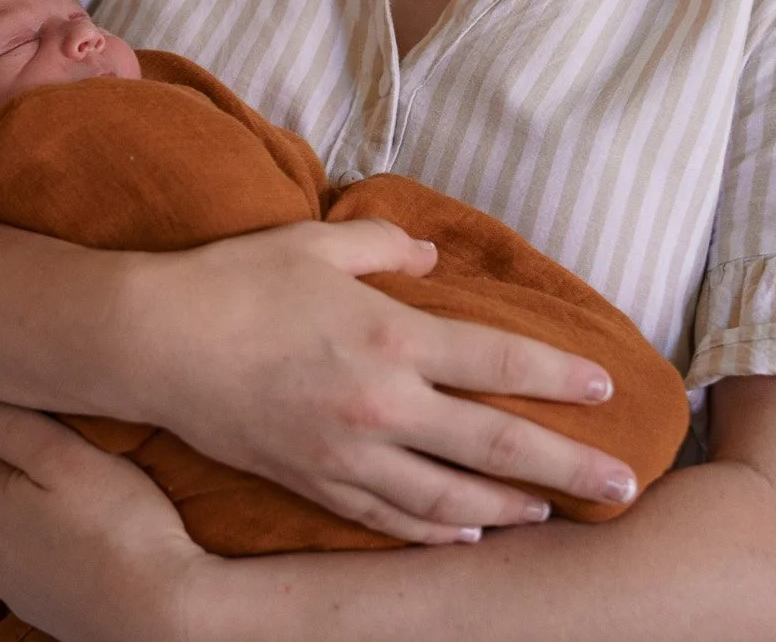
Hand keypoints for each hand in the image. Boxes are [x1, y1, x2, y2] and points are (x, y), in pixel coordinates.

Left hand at [0, 403, 213, 641]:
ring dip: (44, 505)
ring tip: (93, 498)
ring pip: (19, 520)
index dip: (8, 410)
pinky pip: (41, 557)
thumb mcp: (68, 456)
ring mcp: (14, 585)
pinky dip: (60, 543)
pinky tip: (95, 538)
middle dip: (29, 461)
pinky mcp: (42, 607)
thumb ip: (15, 425)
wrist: (163, 615)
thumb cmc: (124, 533)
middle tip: (79, 452)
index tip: (44, 406)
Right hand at [120, 219, 639, 542]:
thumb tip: (430, 252)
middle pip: (496, 445)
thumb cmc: (234, 280)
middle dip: (568, 467)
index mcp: (392, 336)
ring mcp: (347, 452)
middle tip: (621, 486)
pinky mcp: (312, 479)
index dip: (561, 379)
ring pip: (449, 498)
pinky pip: (387, 516)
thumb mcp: (315, 241)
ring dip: (508, 508)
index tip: (608, 391)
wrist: (153, 341)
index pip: (499, 364)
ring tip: (550, 512)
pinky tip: (464, 534)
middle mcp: (382, 403)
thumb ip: (383, 244)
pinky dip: (433, 531)